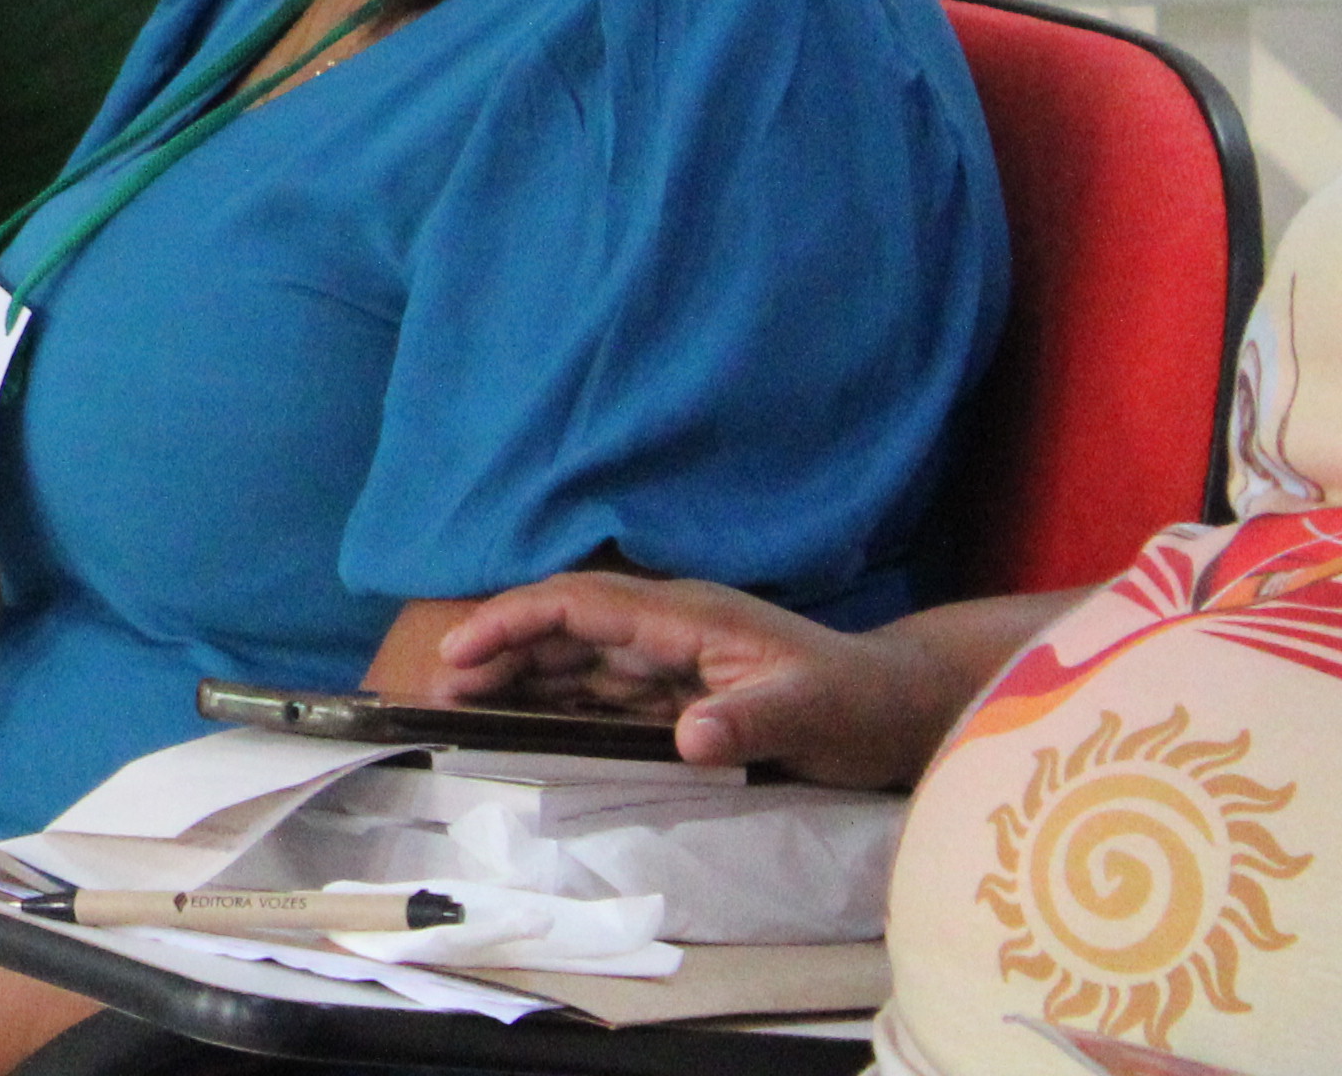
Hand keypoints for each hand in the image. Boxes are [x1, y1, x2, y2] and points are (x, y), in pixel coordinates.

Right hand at [431, 572, 957, 787]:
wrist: (900, 709)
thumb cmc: (858, 704)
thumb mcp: (811, 715)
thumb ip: (748, 723)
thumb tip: (687, 738)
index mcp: (684, 615)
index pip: (579, 603)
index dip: (514, 620)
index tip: (460, 649)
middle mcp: (665, 628)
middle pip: (561, 627)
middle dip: (498, 649)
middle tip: (440, 690)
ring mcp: (668, 659)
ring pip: (573, 658)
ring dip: (517, 676)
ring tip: (463, 706)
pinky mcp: (676, 692)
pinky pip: (599, 691)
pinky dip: (554, 702)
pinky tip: (524, 723)